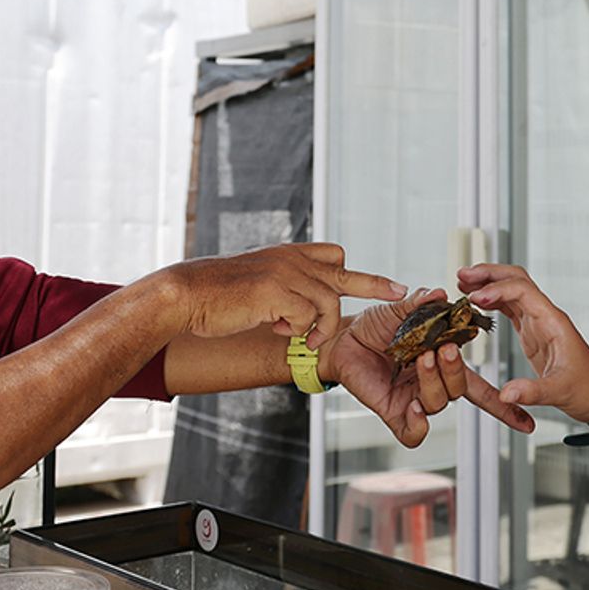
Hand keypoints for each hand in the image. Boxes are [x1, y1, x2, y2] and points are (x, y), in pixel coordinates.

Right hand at [153, 243, 403, 348]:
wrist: (186, 294)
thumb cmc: (217, 296)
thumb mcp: (256, 284)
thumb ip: (281, 289)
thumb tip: (297, 311)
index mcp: (287, 254)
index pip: (332, 254)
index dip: (349, 272)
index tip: (378, 284)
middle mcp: (291, 259)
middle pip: (344, 271)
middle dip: (375, 285)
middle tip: (401, 293)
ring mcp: (285, 273)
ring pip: (329, 301)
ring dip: (320, 325)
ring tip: (300, 335)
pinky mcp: (276, 291)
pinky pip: (307, 316)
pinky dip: (300, 330)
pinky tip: (279, 328)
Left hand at [320, 288, 535, 446]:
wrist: (341, 340)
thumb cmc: (375, 326)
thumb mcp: (399, 309)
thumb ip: (421, 302)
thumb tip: (440, 292)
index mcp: (443, 363)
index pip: (481, 388)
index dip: (504, 406)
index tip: (528, 422)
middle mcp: (433, 384)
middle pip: (461, 389)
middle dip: (456, 370)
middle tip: (442, 348)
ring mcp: (415, 400)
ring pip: (440, 403)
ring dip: (435, 381)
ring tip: (421, 358)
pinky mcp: (394, 413)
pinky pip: (414, 432)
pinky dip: (417, 424)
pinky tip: (413, 407)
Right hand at [457, 264, 588, 425]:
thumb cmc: (588, 389)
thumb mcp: (560, 392)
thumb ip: (532, 391)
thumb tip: (506, 394)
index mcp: (553, 322)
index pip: (523, 291)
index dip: (497, 290)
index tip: (475, 297)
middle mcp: (545, 316)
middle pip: (516, 280)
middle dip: (489, 274)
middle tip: (462, 276)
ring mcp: (538, 322)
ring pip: (511, 290)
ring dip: (488, 283)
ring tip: (463, 284)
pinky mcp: (532, 332)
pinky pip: (510, 308)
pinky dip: (492, 301)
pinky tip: (476, 303)